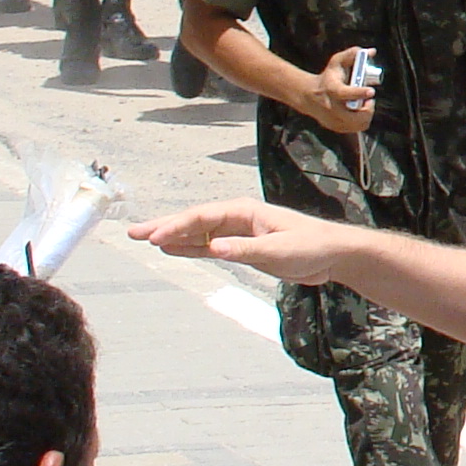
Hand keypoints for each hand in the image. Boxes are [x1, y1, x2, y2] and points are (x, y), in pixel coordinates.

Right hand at [128, 197, 366, 285]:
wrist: (333, 254)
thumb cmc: (311, 247)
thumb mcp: (278, 251)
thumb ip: (245, 250)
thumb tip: (214, 248)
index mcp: (246, 211)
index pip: (203, 218)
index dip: (176, 227)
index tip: (154, 238)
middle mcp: (238, 217)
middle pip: (194, 221)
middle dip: (164, 226)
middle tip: (133, 232)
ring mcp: (238, 231)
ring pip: (198, 233)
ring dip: (172, 236)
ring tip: (143, 239)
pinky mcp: (242, 247)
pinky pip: (209, 246)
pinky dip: (190, 248)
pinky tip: (171, 250)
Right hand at [306, 50, 376, 133]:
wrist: (309, 96)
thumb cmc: (328, 77)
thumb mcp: (337, 62)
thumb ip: (353, 54)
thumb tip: (372, 52)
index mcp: (332, 90)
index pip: (345, 94)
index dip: (359, 93)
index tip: (371, 91)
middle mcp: (332, 107)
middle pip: (356, 116)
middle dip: (368, 108)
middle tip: (369, 99)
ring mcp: (334, 120)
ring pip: (359, 124)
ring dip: (367, 114)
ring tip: (364, 105)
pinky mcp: (336, 127)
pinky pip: (356, 128)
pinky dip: (362, 121)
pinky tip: (359, 111)